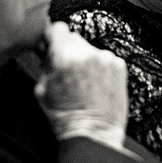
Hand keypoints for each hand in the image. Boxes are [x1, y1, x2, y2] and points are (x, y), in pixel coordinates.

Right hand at [35, 22, 127, 149]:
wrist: (93, 134)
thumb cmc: (67, 118)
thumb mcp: (42, 90)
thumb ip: (45, 64)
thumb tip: (47, 50)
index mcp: (65, 57)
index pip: (57, 28)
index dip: (53, 38)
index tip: (53, 46)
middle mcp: (87, 54)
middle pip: (74, 38)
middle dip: (69, 52)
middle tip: (67, 71)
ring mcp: (105, 59)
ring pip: (89, 49)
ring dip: (85, 60)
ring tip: (83, 83)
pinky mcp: (119, 66)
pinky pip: (104, 59)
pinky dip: (100, 68)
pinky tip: (96, 85)